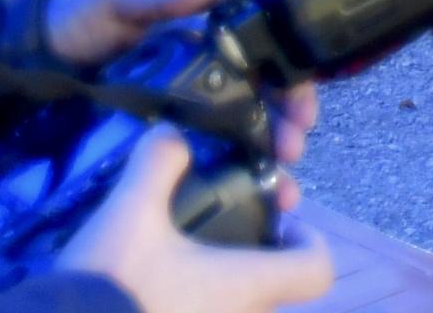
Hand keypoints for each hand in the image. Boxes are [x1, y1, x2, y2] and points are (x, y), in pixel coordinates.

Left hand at [46, 0, 323, 169]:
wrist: (28, 65)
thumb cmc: (78, 24)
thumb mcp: (119, 1)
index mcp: (204, 43)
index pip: (264, 61)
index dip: (291, 83)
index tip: (303, 107)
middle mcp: (203, 81)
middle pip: (261, 106)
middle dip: (286, 128)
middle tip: (292, 150)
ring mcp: (182, 119)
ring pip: (240, 140)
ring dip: (268, 162)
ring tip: (281, 187)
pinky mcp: (158, 151)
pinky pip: (202, 167)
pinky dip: (233, 184)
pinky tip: (252, 204)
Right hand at [53, 122, 334, 312]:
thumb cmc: (116, 282)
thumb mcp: (131, 211)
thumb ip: (158, 163)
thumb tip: (170, 136)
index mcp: (248, 285)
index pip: (317, 268)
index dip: (307, 239)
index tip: (279, 217)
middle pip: (275, 284)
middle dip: (256, 250)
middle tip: (224, 223)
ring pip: (240, 304)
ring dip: (225, 276)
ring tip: (186, 249)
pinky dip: (196, 299)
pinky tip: (156, 281)